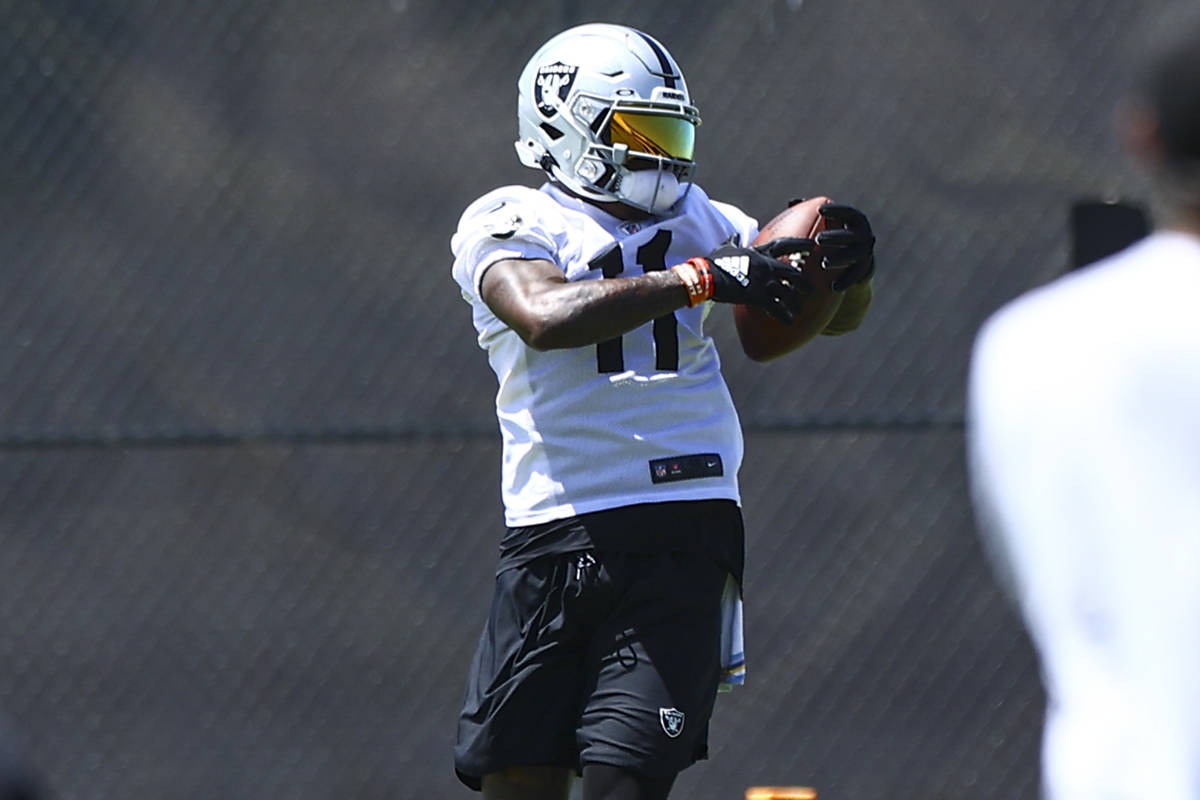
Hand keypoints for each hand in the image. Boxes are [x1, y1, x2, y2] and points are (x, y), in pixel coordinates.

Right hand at [697, 236, 813, 323]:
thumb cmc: (714, 262)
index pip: (784, 245)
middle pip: (792, 272)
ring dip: (796, 302)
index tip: (812, 245)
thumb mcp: (725, 248)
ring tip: (799, 309)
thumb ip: (733, 242)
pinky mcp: (758, 296)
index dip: (800, 244)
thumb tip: (734, 236)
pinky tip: (789, 321)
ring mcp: (764, 281)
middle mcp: (766, 266)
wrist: (707, 277)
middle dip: (803, 281)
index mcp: (759, 253)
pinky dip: (784, 315)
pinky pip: (776, 308)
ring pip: (788, 292)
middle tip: (811, 288)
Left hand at [816, 203, 874, 290]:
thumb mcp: (825, 225)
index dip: (836, 210)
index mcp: (855, 222)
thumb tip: (792, 201)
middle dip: (836, 236)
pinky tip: (833, 287)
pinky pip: (856, 275)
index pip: (848, 212)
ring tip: (823, 264)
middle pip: (851, 234)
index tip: (820, 210)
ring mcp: (866, 253)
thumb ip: (811, 213)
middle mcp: (865, 235)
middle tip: (818, 239)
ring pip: (855, 255)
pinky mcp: (865, 270)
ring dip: (840, 258)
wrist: (851, 264)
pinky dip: (846, 280)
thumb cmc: (832, 239)